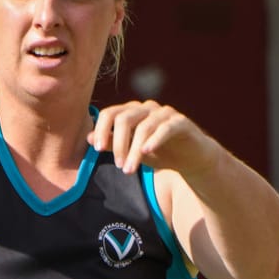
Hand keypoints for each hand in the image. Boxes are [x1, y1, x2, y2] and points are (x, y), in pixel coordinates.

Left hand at [89, 100, 220, 176]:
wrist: (191, 159)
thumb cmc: (159, 153)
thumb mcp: (131, 152)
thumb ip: (112, 144)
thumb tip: (88, 139)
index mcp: (132, 112)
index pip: (110, 113)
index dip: (101, 130)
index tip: (96, 149)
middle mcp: (147, 108)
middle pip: (124, 118)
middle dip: (118, 143)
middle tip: (118, 165)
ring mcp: (165, 113)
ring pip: (144, 127)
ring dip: (134, 150)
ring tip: (130, 170)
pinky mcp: (181, 122)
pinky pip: (166, 127)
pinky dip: (155, 140)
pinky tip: (147, 152)